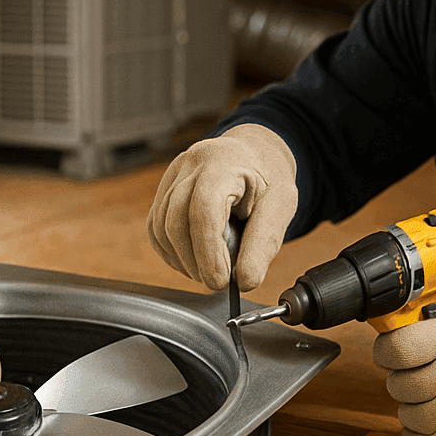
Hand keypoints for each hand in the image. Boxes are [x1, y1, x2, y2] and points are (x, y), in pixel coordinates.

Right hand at [146, 124, 297, 290]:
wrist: (256, 153)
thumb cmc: (269, 178)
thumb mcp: (280, 206)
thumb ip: (263, 243)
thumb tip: (245, 281)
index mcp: (225, 163)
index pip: (204, 209)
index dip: (208, 251)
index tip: (220, 280)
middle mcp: (193, 163)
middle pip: (176, 219)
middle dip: (195, 260)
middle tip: (217, 282)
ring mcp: (174, 174)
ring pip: (161, 224)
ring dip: (182, 258)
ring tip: (207, 272)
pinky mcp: (165, 187)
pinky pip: (156, 224)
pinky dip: (170, 250)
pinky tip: (191, 261)